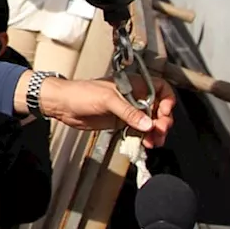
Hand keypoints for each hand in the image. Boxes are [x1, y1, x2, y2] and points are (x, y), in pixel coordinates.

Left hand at [37, 74, 175, 148]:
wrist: (63, 105)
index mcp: (133, 84)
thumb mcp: (107, 100)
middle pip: (158, 108)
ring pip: (150, 121)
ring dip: (155, 132)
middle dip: (162, 121)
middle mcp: (133, 96)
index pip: (160, 88)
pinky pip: (139, 130)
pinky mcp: (121, 122)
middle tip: (159, 131)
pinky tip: (144, 144)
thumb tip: (148, 124)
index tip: (163, 112)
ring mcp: (128, 110)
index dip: (166, 100)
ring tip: (153, 142)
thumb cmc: (81, 93)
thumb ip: (128, 112)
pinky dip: (144, 137)